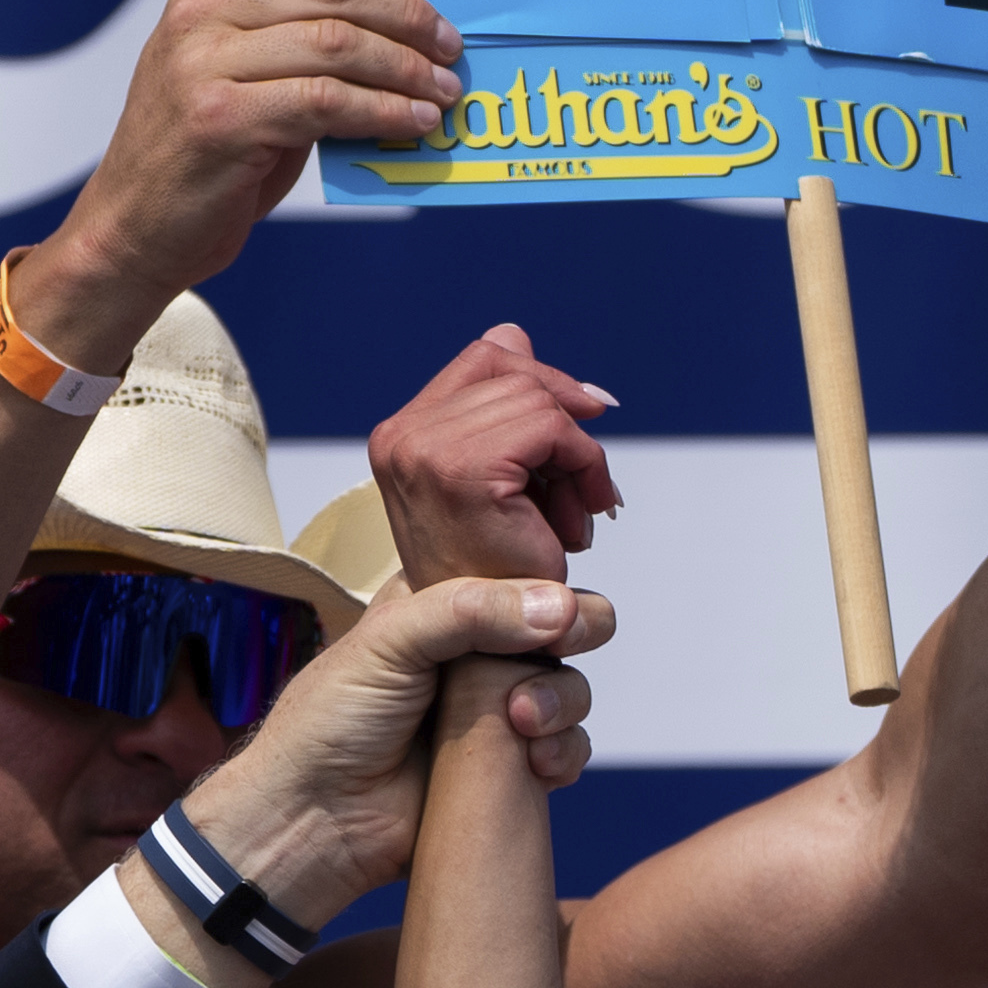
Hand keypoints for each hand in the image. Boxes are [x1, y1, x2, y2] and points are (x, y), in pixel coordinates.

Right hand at [14, 0, 465, 360]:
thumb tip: (392, 31)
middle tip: (448, 45)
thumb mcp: (233, 77)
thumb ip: (289, 41)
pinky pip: (328, 103)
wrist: (134, 231)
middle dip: (404, 14)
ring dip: (405, 68)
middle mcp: (198, 18)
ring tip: (444, 90)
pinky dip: (384, 111)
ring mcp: (204, 68)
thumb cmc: (200, 156)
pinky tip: (414, 123)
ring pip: (335, 45)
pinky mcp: (225, 122)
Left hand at [153, 576, 607, 974]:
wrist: (315, 821)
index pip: (517, 573)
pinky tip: (534, 764)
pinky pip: (566, 751)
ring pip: (569, 690)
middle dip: (573, 639)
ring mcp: (493, 712)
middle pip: (560, 628)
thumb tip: (563, 608)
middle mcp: (474, 654)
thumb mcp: (391, 639)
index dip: (547, 585)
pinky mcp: (507, 769)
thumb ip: (473, 611)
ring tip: (522, 723)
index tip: (559, 609)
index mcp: (442, 605)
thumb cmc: (331, 722)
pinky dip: (563, 754)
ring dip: (562, 702)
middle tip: (554, 655)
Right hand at [368, 325, 620, 584]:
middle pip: (515, 371)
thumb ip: (500, 409)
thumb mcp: (495, 477)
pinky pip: (551, 429)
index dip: (546, 381)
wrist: (478, 653)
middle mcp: (401, 436)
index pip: (487, 359)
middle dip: (566, 423)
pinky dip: (583, 468)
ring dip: (578, 459)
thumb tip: (515, 333)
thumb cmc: (490, 576)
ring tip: (575, 516)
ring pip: (540, 400)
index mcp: (400, 434)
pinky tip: (578, 520)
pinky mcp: (462, 471)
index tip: (586, 420)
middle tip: (584, 491)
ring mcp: (425, 451)